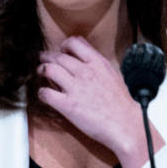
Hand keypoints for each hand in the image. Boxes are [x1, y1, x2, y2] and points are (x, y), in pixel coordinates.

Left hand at [37, 36, 162, 167]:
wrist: (125, 125)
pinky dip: (41, 92)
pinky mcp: (68, 105)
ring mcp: (75, 88)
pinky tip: (44, 94)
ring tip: (40, 73)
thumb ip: (97, 63)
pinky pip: (46, 93)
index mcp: (97, 63)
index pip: (74, 42)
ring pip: (49, 69)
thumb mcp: (113, 75)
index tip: (61, 51)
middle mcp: (85, 72)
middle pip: (57, 56)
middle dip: (47, 57)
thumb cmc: (122, 104)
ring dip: (41, 70)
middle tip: (43, 60)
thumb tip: (85, 54)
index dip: (63, 45)